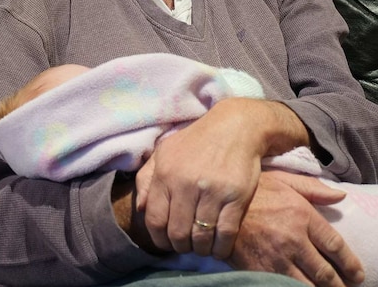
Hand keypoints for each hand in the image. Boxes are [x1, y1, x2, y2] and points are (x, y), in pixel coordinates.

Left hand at [136, 99, 267, 258]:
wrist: (236, 126)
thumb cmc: (198, 141)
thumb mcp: (165, 151)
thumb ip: (146, 178)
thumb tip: (141, 209)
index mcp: (166, 174)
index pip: (156, 220)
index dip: (160, 239)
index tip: (167, 243)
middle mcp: (187, 183)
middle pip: (178, 233)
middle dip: (181, 246)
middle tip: (187, 245)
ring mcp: (213, 191)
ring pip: (202, 237)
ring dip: (201, 249)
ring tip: (203, 247)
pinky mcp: (237, 196)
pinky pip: (226, 233)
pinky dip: (222, 248)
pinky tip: (220, 248)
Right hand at [227, 171, 364, 286]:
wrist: (215, 207)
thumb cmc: (252, 192)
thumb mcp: (284, 181)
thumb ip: (314, 190)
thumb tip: (341, 196)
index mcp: (303, 215)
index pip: (335, 246)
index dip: (350, 264)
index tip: (358, 274)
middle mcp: (294, 240)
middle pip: (325, 272)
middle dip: (339, 286)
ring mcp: (277, 259)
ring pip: (307, 286)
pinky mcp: (261, 272)